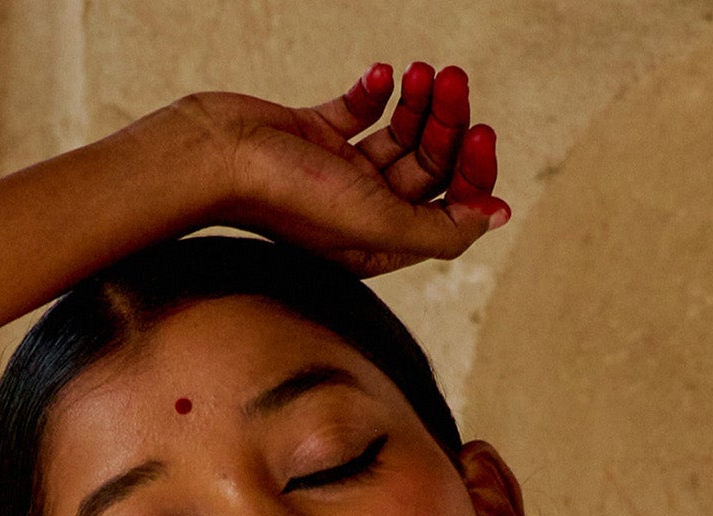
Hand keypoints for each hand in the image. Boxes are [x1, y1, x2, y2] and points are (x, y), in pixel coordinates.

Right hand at [179, 64, 508, 278]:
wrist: (216, 157)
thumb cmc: (288, 198)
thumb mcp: (376, 223)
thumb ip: (440, 229)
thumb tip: (497, 217)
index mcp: (378, 246)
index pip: (447, 212)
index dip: (472, 176)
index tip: (481, 135)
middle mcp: (362, 213)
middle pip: (429, 168)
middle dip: (447, 124)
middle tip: (454, 80)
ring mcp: (338, 172)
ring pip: (401, 134)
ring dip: (420, 101)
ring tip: (422, 70)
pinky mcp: (316, 134)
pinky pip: (361, 109)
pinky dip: (376, 90)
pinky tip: (382, 73)